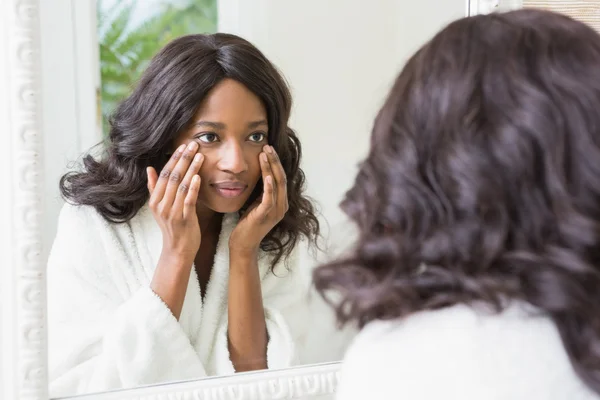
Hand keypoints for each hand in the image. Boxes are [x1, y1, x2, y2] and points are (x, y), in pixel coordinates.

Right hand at [147, 141, 203, 261]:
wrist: (178, 250)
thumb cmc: (172, 227)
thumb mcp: (160, 207)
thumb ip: (154, 188)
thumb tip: (149, 168)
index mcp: (155, 200)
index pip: (164, 174)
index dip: (174, 158)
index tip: (183, 145)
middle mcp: (161, 205)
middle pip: (172, 176)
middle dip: (183, 159)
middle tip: (193, 144)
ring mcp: (172, 212)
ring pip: (181, 186)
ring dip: (191, 169)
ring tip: (200, 155)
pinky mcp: (184, 219)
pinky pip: (188, 200)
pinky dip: (193, 188)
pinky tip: (198, 176)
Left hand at [229, 145, 288, 255]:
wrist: (242, 245)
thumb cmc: (247, 223)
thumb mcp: (256, 203)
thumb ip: (262, 191)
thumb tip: (260, 174)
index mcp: (281, 202)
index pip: (281, 177)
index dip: (275, 162)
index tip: (268, 148)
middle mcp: (282, 206)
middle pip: (281, 178)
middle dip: (274, 161)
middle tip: (267, 146)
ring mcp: (275, 212)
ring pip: (276, 185)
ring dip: (270, 168)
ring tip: (265, 154)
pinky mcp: (265, 216)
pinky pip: (269, 198)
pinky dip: (269, 186)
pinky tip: (266, 175)